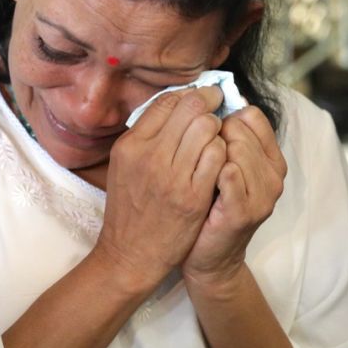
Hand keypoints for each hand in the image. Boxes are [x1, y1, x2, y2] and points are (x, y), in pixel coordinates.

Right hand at [92, 86, 228, 292]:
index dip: (189, 93)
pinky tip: (220, 158)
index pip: (166, 102)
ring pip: (207, 128)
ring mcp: (172, 175)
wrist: (130, 253)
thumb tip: (173, 105)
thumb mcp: (123, 165)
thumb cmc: (129, 207)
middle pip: (189, 108)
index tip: (202, 95)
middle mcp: (149, 155)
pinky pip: (217, 156)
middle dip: (209, 103)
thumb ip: (144, 135)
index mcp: (130, 144)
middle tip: (218, 106)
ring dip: (217, 128)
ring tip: (217, 136)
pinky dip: (223, 151)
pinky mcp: (192, 195)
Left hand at [182, 106, 286, 287]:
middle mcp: (275, 176)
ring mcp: (263, 195)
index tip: (206, 136)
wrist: (208, 257)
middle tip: (198, 160)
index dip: (223, 118)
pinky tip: (202, 183)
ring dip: (209, 155)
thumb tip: (211, 97)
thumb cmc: (211, 205)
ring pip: (235, 148)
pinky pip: (229, 173)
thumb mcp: (225, 166)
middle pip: (241, 128)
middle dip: (213, 136)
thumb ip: (227, 136)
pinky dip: (213, 172)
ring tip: (198, 175)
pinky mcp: (245, 212)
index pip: (252, 115)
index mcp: (272, 159)